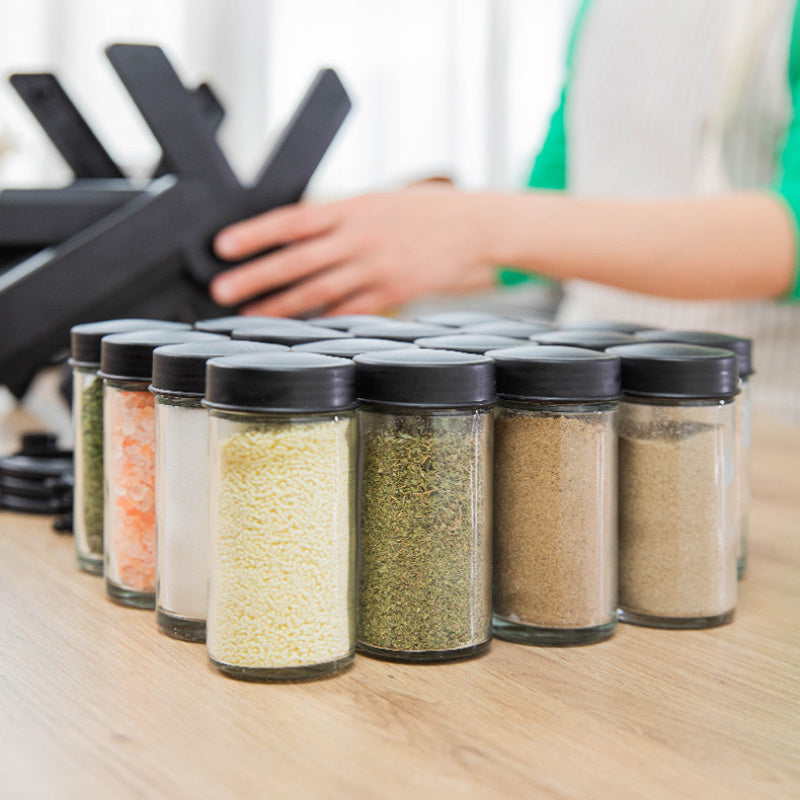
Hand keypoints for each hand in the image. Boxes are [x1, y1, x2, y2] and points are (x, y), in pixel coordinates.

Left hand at [209, 187, 495, 316]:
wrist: (480, 227)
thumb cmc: (429, 212)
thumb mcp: (382, 201)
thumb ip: (343, 218)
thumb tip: (301, 235)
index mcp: (354, 207)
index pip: (292, 220)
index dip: (255, 234)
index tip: (223, 245)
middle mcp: (360, 238)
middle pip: (297, 260)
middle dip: (256, 276)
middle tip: (221, 290)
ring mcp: (377, 268)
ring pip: (318, 291)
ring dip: (280, 306)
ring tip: (249, 316)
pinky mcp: (394, 293)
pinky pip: (350, 310)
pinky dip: (323, 320)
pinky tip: (300, 330)